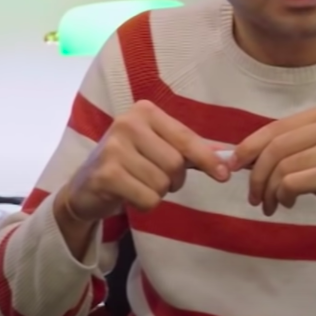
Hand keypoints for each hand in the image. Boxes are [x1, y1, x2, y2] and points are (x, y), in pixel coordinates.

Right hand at [60, 100, 230, 222]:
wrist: (85, 187)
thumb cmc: (129, 163)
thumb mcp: (159, 147)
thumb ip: (191, 149)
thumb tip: (230, 155)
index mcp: (145, 111)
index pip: (186, 137)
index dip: (207, 159)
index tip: (224, 175)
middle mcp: (127, 123)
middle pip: (176, 164)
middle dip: (174, 180)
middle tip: (156, 179)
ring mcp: (113, 148)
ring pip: (162, 184)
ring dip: (158, 193)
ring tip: (138, 184)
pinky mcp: (106, 174)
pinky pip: (148, 198)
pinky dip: (145, 204)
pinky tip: (128, 194)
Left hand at [231, 103, 315, 242]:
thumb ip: (288, 151)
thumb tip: (240, 157)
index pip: (275, 128)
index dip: (248, 147)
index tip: (232, 166)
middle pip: (275, 146)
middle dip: (256, 174)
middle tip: (254, 197)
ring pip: (283, 166)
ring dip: (270, 190)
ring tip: (271, 205)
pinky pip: (294, 181)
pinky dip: (284, 195)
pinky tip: (288, 204)